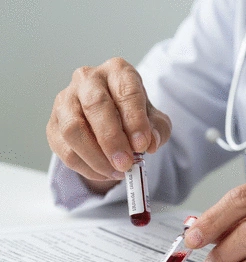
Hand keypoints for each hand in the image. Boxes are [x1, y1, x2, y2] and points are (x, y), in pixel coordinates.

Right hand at [46, 57, 171, 191]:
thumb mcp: (154, 120)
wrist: (111, 123)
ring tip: (117, 172)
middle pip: (95, 106)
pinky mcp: (53, 125)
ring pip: (73, 129)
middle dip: (112, 140)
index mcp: (118, 71)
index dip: (135, 120)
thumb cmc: (134, 117)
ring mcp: (66, 100)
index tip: (143, 145)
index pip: (126, 91)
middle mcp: (88, 79)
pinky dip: (87, 168)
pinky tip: (105, 173)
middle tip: (126, 163)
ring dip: (96, 157)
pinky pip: (65, 150)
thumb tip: (151, 143)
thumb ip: (158, 129)